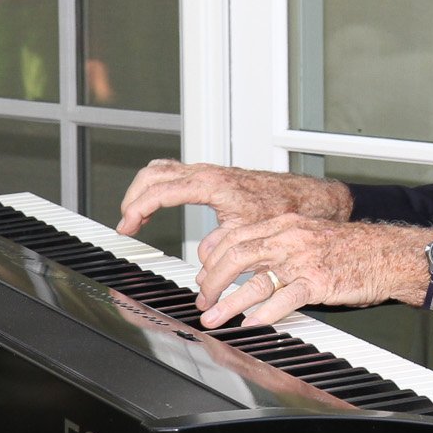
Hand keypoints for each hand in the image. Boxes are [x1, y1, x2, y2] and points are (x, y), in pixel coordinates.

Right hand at [117, 160, 352, 236]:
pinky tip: (158, 205)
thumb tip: (202, 262)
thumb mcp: (250, 232)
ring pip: (162, 170)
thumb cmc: (284, 208)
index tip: (126, 226)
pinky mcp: (213, 177)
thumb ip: (223, 247)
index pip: (161, 190)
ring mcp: (209, 172)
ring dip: (144, 190)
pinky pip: (175, 174)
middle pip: (154, 174)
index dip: (138, 208)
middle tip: (126, 223)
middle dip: (134, 197)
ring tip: (135, 216)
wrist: (306, 196)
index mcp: (212, 183)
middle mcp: (208, 173)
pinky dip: (159, 187)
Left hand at [195, 216, 432, 327]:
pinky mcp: (319, 282)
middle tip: (203, 301)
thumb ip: (281, 244)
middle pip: (236, 256)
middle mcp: (290, 238)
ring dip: (229, 303)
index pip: (235, 236)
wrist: (389, 252)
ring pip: (255, 280)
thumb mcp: (310, 235)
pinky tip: (252, 324)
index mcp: (285, 224)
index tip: (204, 278)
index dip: (212, 259)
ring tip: (214, 318)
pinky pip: (284, 299)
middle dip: (212, 282)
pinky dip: (264, 314)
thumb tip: (251, 262)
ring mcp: (304, 260)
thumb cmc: (353, 248)